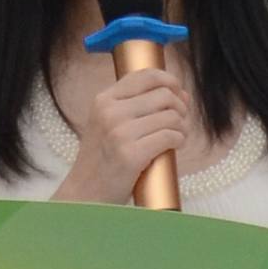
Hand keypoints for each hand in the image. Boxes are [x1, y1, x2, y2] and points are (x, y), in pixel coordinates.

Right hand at [53, 65, 199, 203]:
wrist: (85, 193)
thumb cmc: (103, 160)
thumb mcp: (107, 123)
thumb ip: (135, 106)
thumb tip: (180, 93)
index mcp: (103, 100)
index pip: (146, 75)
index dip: (169, 81)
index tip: (178, 94)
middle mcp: (110, 112)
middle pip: (164, 95)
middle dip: (180, 107)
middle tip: (179, 122)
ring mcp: (119, 133)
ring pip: (171, 116)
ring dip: (182, 127)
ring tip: (177, 137)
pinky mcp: (131, 155)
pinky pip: (170, 137)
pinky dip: (180, 141)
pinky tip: (175, 146)